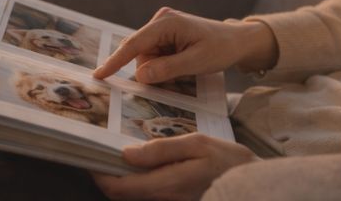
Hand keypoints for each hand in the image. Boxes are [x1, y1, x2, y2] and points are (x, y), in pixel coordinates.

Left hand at [92, 133, 257, 200]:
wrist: (252, 184)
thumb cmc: (228, 161)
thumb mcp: (196, 144)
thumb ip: (160, 149)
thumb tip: (126, 153)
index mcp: (164, 185)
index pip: (117, 187)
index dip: (98, 173)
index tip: (88, 155)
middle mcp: (162, 200)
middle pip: (120, 194)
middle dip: (106, 175)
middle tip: (99, 151)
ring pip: (132, 195)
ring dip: (121, 178)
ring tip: (118, 153)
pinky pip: (147, 195)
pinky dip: (137, 181)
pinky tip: (142, 163)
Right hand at [93, 7, 277, 83]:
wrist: (237, 41)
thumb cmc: (221, 48)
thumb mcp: (196, 62)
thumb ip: (167, 69)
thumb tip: (139, 75)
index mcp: (166, 23)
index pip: (134, 44)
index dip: (115, 62)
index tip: (99, 76)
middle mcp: (161, 21)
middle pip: (140, 55)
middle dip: (153, 71)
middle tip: (178, 76)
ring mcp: (162, 27)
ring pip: (147, 59)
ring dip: (160, 71)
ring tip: (186, 69)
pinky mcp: (166, 36)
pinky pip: (155, 57)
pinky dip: (165, 67)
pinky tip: (182, 66)